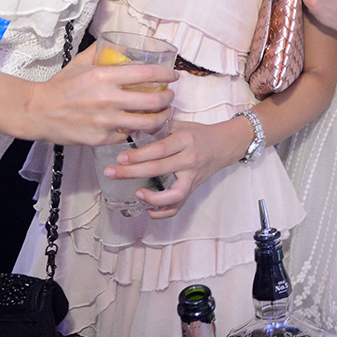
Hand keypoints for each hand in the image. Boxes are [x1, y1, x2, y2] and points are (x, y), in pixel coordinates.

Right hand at [19, 45, 175, 144]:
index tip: (173, 76)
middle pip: (153, 101)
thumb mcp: (81, 63)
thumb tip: (123, 44)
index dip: (166, 74)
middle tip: (170, 96)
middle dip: (169, 99)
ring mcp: (106, 121)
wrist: (38, 112)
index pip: (147, 73)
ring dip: (161, 118)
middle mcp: (108, 99)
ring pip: (146, 123)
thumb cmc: (61, 86)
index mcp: (105, 77)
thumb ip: (101, 51)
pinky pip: (128, 135)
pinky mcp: (101, 138)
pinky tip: (140, 125)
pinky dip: (137, 131)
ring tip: (164, 114)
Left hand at [104, 118, 249, 218]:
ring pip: (173, 194)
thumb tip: (133, 131)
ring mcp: (192, 177)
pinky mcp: (193, 189)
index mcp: (185, 140)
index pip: (159, 150)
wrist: (225, 145)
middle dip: (131, 172)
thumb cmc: (199, 133)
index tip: (120, 157)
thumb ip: (160, 129)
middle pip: (158, 169)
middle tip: (111, 173)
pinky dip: (163, 211)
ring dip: (152, 198)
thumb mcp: (182, 125)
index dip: (138, 155)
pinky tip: (148, 209)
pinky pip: (178, 206)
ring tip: (136, 194)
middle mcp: (189, 160)